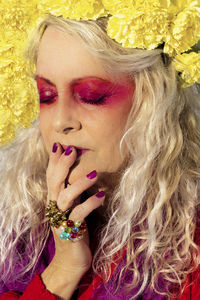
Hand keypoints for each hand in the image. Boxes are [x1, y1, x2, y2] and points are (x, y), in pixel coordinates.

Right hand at [41, 142, 104, 298]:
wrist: (71, 261)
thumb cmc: (75, 229)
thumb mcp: (74, 207)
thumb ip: (74, 192)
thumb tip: (83, 171)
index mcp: (55, 200)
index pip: (51, 177)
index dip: (54, 161)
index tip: (60, 144)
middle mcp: (55, 208)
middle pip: (54, 183)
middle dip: (62, 165)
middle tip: (72, 150)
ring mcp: (61, 220)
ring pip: (65, 197)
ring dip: (79, 183)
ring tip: (95, 173)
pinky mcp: (70, 232)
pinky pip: (78, 215)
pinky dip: (90, 203)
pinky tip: (102, 196)